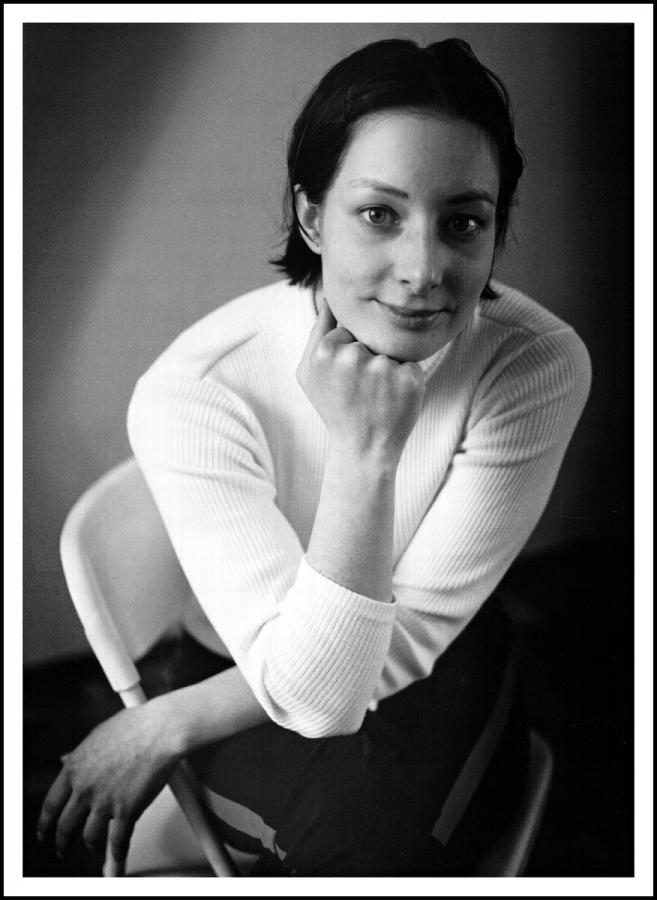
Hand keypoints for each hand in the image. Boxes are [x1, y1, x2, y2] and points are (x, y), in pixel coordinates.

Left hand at [36, 700, 182, 865]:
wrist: (161, 730)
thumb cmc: (135, 727)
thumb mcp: (97, 735)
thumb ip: (79, 755)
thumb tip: (64, 760)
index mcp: (74, 768)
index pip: (51, 805)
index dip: (45, 823)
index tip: (44, 832)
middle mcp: (85, 788)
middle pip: (65, 826)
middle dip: (63, 842)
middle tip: (64, 848)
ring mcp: (105, 801)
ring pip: (90, 836)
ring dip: (92, 844)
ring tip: (95, 845)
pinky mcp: (127, 811)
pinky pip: (118, 841)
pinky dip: (118, 852)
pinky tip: (118, 855)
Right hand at [296, 297, 425, 464]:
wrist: (363, 448)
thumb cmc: (334, 407)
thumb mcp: (309, 372)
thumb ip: (317, 330)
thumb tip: (330, 292)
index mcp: (325, 351)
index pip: (348, 330)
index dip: (348, 351)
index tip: (344, 378)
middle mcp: (353, 357)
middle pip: (369, 338)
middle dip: (369, 358)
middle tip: (361, 390)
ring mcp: (383, 369)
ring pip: (390, 351)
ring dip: (388, 369)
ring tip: (377, 396)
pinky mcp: (410, 379)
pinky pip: (410, 364)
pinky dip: (406, 380)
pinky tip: (393, 400)